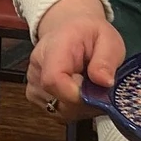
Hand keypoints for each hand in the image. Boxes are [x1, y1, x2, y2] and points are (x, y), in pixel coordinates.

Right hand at [25, 0, 123, 121]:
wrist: (70, 28)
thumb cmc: (89, 34)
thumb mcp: (107, 38)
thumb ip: (106, 59)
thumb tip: (104, 83)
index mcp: (53, 48)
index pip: (53, 80)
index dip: (77, 95)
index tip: (96, 92)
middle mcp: (37, 67)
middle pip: (58, 101)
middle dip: (86, 102)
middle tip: (100, 86)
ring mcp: (33, 84)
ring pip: (59, 110)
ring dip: (81, 106)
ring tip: (90, 86)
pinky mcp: (35, 95)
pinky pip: (56, 111)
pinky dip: (73, 108)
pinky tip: (79, 92)